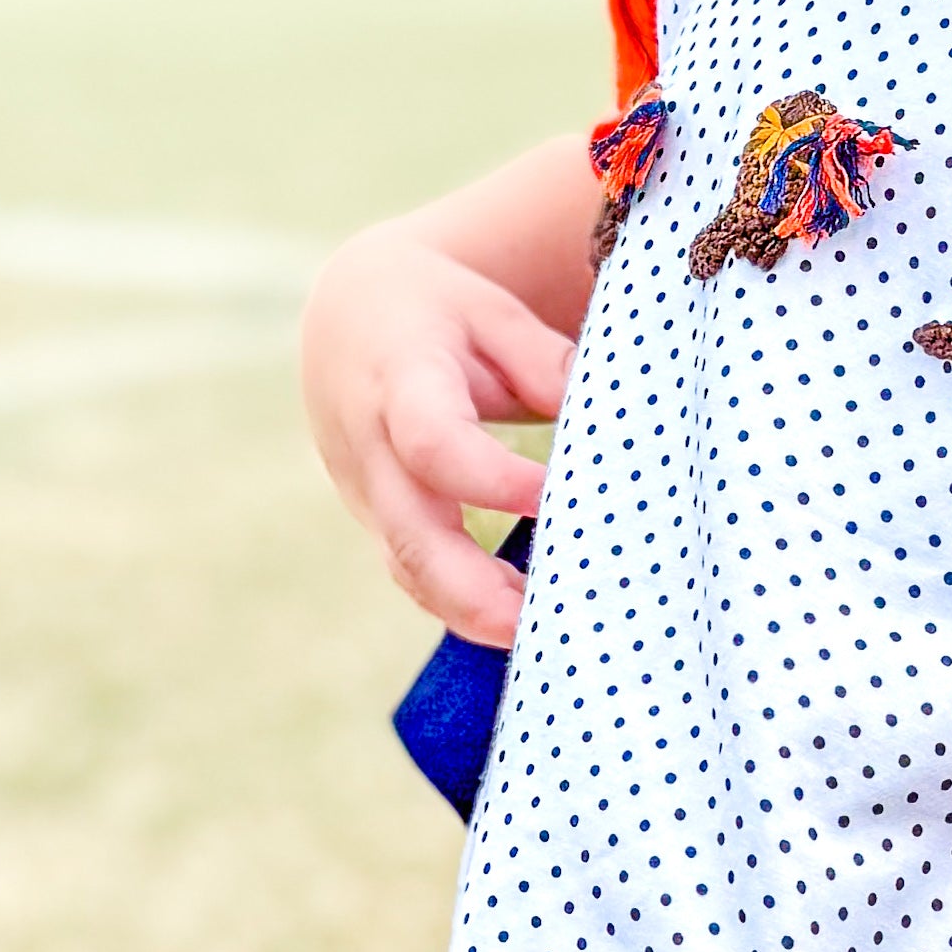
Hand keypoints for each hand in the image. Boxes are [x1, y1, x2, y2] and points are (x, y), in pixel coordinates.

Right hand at [300, 223, 576, 645]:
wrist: (348, 324)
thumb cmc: (437, 317)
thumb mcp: (489, 313)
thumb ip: (542, 361)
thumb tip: (602, 415)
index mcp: (401, 383)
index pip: (434, 442)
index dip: (489, 478)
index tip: (551, 495)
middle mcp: (373, 450)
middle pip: (409, 532)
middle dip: (470, 587)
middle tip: (535, 624)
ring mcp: (370, 496)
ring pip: (408, 569)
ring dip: (470, 613)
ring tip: (540, 639)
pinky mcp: (382, 525)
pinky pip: (415, 577)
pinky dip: (463, 609)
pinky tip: (521, 628)